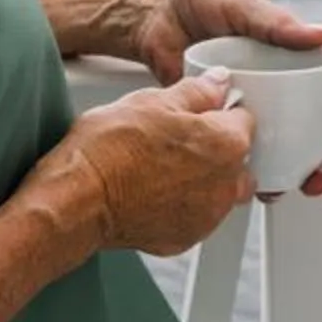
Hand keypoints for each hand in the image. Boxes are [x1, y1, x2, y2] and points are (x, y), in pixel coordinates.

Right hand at [38, 74, 259, 257]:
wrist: (77, 200)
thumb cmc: (109, 151)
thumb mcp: (153, 102)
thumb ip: (197, 92)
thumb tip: (217, 83)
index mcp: (227, 145)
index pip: (243, 120)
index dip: (220, 112)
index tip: (201, 112)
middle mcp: (226, 185)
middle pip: (237, 161)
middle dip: (217, 150)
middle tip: (179, 140)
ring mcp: (207, 216)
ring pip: (218, 192)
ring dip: (201, 180)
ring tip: (161, 167)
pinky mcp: (184, 238)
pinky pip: (194, 217)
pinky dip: (180, 206)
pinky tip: (152, 192)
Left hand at [130, 0, 321, 194]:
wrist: (151, 6)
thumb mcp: (241, 3)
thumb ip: (277, 23)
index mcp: (291, 58)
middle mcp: (273, 86)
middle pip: (309, 130)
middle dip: (321, 159)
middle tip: (319, 177)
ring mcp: (245, 105)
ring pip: (275, 146)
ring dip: (286, 172)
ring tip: (286, 189)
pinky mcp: (213, 118)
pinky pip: (232, 148)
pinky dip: (240, 169)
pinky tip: (245, 184)